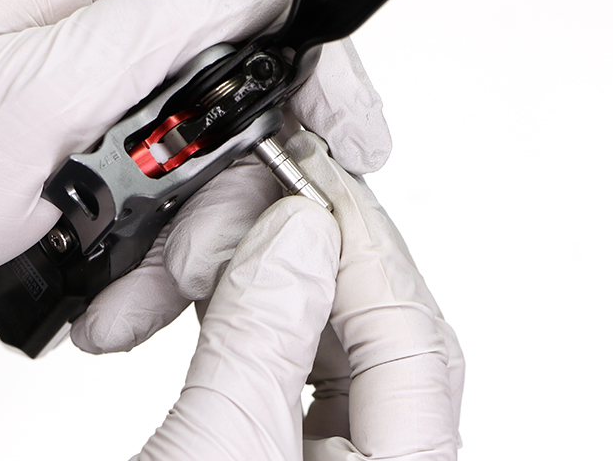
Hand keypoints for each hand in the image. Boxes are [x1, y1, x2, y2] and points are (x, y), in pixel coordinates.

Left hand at [0, 0, 318, 355]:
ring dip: (215, 198)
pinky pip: (175, 168)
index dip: (304, 32)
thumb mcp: (38, 90)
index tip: (334, 113)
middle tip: (301, 186)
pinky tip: (145, 267)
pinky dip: (177, 224)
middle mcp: (100, 14)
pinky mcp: (94, 139)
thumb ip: (161, 21)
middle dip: (274, 128)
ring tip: (182, 260)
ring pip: (216, 122)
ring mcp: (100, 79)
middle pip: (243, 46)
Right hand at [119, 132, 461, 459]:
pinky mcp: (286, 449)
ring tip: (203, 255)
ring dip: (259, 284)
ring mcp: (338, 457)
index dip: (359, 240)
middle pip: (376, 324)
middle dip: (306, 251)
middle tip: (256, 199)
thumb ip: (262, 339)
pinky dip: (243, 319)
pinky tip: (209, 290)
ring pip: (327, 337)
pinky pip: (285, 362)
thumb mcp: (215, 447)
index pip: (410, 330)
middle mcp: (381, 460)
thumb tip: (297, 235)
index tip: (304, 180)